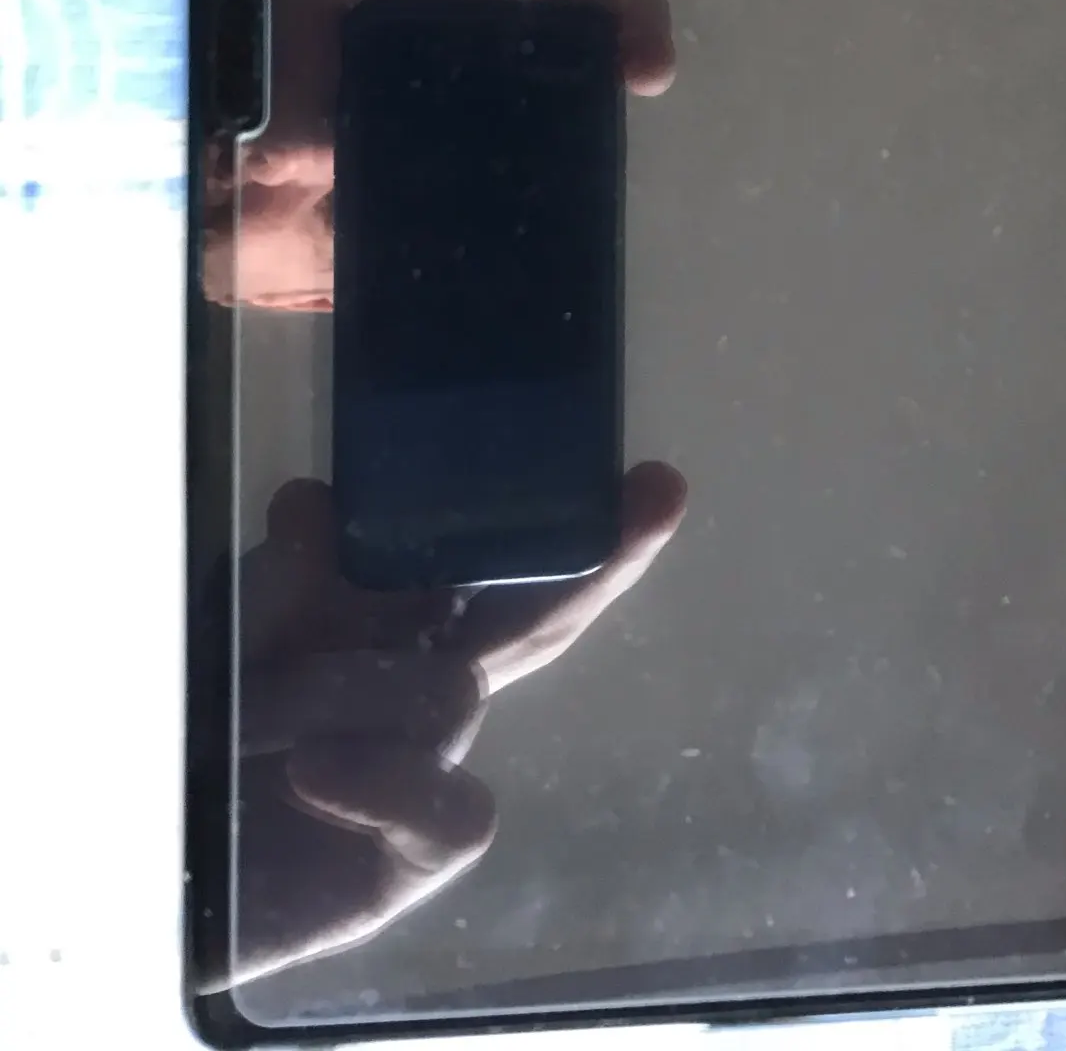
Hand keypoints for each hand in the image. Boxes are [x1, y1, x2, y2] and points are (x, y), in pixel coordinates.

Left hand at [215, 464, 686, 988]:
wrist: (134, 856)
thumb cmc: (190, 731)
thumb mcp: (226, 633)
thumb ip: (277, 577)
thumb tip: (316, 504)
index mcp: (390, 615)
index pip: (494, 560)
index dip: (571, 522)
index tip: (655, 483)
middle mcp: (426, 684)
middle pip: (533, 617)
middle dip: (591, 561)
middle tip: (652, 497)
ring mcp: (431, 770)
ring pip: (450, 695)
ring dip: (338, 689)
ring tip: (253, 714)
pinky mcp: (416, 856)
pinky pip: (454, 808)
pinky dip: (381, 781)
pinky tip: (312, 771)